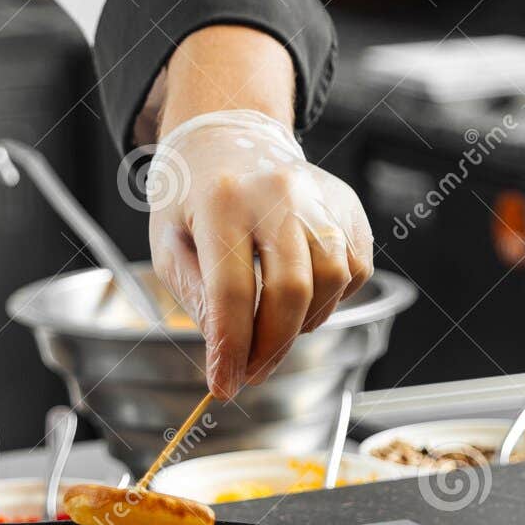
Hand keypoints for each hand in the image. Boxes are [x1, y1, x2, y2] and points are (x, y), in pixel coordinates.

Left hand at [148, 111, 371, 397]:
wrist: (225, 138)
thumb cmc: (190, 199)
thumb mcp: (169, 245)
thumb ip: (197, 298)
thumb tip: (228, 351)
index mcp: (221, 201)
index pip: (232, 291)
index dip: (231, 348)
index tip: (225, 386)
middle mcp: (278, 192)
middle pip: (291, 290)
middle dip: (272, 346)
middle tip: (251, 372)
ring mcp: (319, 195)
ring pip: (332, 281)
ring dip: (304, 324)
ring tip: (272, 331)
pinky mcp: (347, 205)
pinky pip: (355, 270)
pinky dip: (331, 299)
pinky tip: (299, 298)